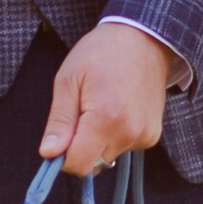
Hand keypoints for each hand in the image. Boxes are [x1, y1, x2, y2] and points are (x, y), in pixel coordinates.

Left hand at [40, 21, 181, 176]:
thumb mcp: (69, 80)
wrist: (143, 38)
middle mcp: (129, 132)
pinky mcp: (153, 134)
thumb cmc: (101, 53)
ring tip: (103, 105)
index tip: (62, 135)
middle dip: (82, 146)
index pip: (79, 165)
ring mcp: (144, 135)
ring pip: (108, 156)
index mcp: (105, 119)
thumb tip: (49, 153)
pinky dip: (115, 135)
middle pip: (94, 164)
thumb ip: (59, 121)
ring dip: (99, 140)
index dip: (64, 156)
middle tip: (82, 112)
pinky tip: (118, 109)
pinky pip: (124, 147)